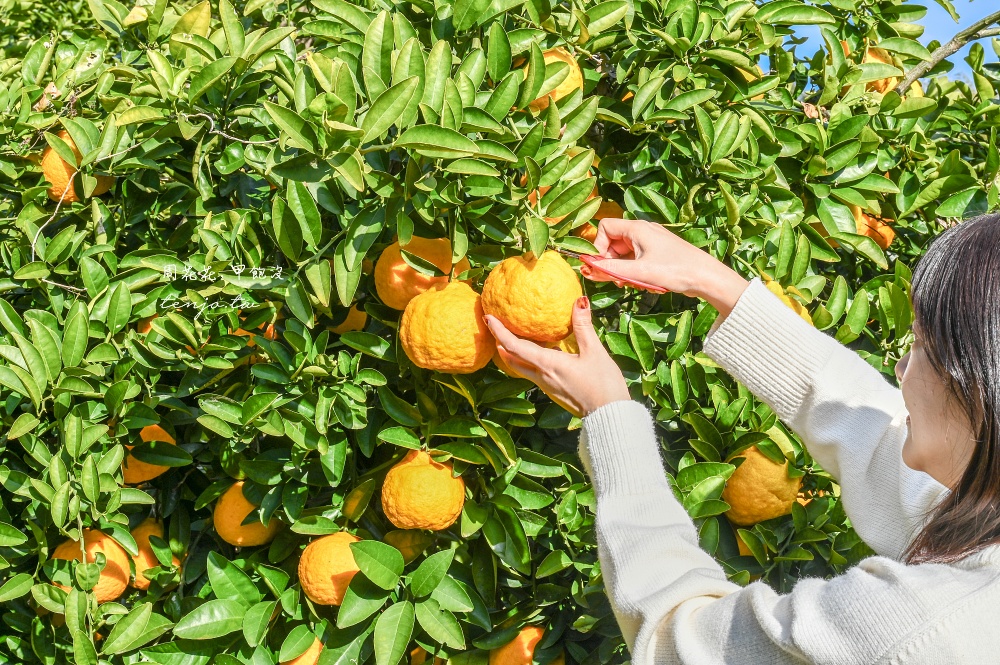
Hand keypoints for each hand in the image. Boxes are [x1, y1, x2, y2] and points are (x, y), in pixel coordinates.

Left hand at [484, 296, 629, 416]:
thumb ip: (583, 326)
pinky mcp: (553, 391)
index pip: (514, 347)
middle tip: (495, 328)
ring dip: (512, 354)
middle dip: (501, 343)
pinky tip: (540, 353)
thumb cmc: (603, 384)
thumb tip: (579, 301)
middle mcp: (541, 376)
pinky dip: (528, 361)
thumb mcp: (594, 352)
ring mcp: (546, 386)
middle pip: (512, 359)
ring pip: (521, 368)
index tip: (488, 319)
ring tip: (511, 338)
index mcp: (547, 365)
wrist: (608, 416)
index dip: (499, 332)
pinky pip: (534, 373)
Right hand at [588, 218, 750, 317]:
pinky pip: (635, 260)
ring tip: (632, 283)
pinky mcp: (656, 253)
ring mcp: (650, 242)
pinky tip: (644, 283)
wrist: (705, 276)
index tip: (600, 265)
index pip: (605, 228)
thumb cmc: (675, 270)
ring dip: (622, 270)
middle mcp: (642, 231)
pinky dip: (634, 272)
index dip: (598, 246)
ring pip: (623, 254)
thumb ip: (611, 269)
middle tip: (616, 280)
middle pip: (613, 243)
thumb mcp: (639, 272)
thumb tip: (587, 267)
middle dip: (610, 262)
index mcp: (637, 228)